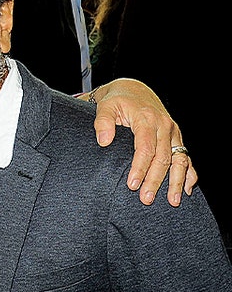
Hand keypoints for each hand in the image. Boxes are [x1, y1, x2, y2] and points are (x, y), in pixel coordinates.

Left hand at [88, 78, 197, 206]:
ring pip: (180, 160)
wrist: (134, 90)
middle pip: (163, 158)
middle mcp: (164, 126)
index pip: (145, 148)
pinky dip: (189, 173)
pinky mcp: (176, 137)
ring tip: (172, 201)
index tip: (132, 185)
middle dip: (155, 180)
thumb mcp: (106, 106)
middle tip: (146, 199)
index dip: (140, 168)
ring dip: (176, 182)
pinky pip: (186, 157)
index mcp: (147, 119)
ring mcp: (173, 132)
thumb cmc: (117, 100)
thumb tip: (104, 141)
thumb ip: (102, 122)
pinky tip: (186, 189)